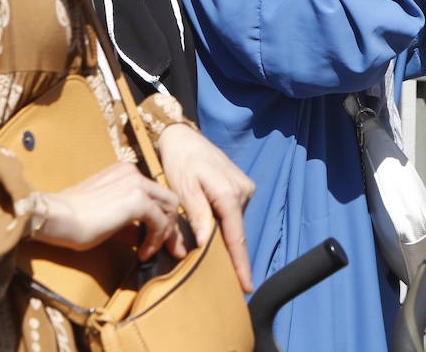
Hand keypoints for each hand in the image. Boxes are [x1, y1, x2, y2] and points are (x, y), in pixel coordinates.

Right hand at [33, 162, 181, 260]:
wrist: (55, 217)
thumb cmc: (72, 220)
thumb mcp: (106, 216)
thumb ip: (127, 222)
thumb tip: (142, 237)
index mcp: (125, 172)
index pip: (156, 194)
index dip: (163, 218)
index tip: (164, 241)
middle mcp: (134, 173)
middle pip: (168, 200)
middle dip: (173, 228)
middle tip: (173, 251)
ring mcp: (136, 184)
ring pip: (170, 208)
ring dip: (167, 235)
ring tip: (153, 253)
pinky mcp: (136, 200)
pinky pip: (160, 222)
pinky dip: (157, 240)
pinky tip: (143, 253)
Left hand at [156, 123, 256, 292]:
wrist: (183, 138)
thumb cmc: (179, 162)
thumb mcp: (183, 188)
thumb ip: (196, 214)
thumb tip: (205, 242)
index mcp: (228, 193)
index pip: (236, 236)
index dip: (240, 263)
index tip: (246, 285)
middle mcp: (243, 191)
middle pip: (236, 231)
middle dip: (230, 254)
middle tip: (226, 280)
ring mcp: (245, 188)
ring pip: (234, 223)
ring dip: (224, 236)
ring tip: (207, 248)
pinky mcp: (242, 187)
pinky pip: (233, 213)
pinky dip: (224, 224)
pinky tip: (213, 228)